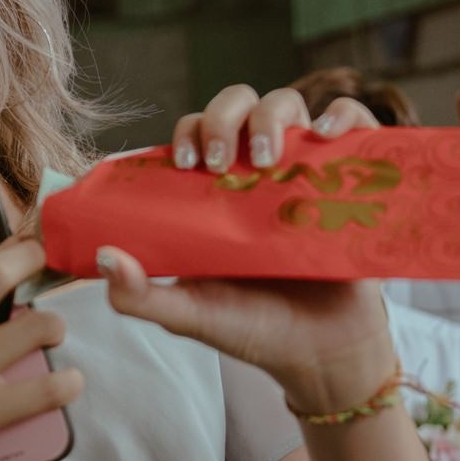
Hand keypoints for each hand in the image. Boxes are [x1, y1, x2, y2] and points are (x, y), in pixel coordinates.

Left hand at [100, 86, 396, 410]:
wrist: (319, 357)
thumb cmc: (251, 329)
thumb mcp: (188, 315)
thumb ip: (140, 295)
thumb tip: (104, 254)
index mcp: (214, 193)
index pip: (195, 131)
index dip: (187, 132)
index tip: (187, 163)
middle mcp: (257, 173)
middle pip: (236, 103)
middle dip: (223, 117)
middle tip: (221, 164)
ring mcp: (304, 172)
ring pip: (287, 104)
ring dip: (272, 117)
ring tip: (268, 160)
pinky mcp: (351, 182)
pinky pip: (355, 126)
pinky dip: (345, 115)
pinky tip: (327, 133)